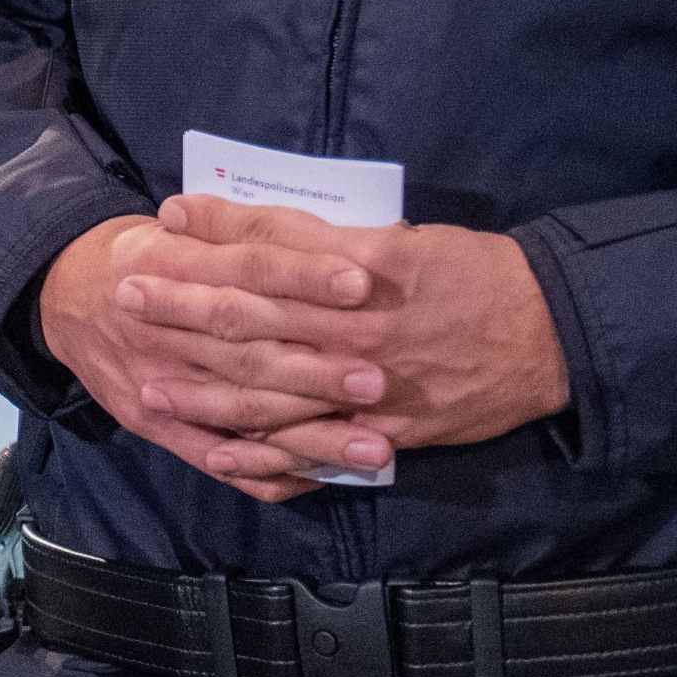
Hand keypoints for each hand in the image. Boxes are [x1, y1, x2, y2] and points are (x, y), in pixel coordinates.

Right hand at [37, 212, 386, 503]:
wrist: (65, 297)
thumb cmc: (146, 258)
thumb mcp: (178, 228)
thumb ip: (239, 229)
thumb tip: (322, 227)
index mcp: (167, 264)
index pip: (244, 269)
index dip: (301, 275)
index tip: (361, 283)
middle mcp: (160, 327)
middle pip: (246, 351)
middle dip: (316, 370)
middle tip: (378, 381)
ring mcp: (156, 382)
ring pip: (239, 413)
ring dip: (309, 434)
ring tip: (374, 447)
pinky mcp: (153, 424)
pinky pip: (214, 457)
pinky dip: (267, 472)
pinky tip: (320, 477)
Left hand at [116, 195, 568, 480]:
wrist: (551, 333)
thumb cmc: (473, 272)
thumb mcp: (399, 236)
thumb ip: (319, 236)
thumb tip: (243, 223)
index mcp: (360, 270)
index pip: (265, 254)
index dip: (206, 244)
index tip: (153, 233)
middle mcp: (355, 329)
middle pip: (252, 319)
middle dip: (183, 310)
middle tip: (124, 299)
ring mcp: (368, 386)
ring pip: (271, 390)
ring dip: (204, 388)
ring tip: (149, 382)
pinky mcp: (386, 430)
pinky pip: (314, 447)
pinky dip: (265, 453)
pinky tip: (218, 451)